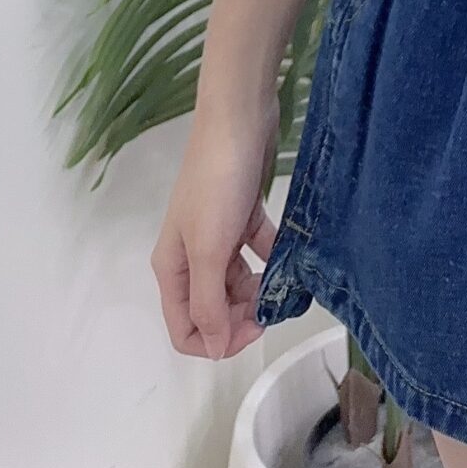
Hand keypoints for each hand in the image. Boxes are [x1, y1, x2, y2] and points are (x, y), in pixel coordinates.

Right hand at [151, 90, 280, 362]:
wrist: (239, 118)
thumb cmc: (217, 184)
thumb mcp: (208, 250)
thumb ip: (208, 303)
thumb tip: (214, 349)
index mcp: (172, 268)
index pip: (185, 329)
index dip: (218, 340)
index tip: (254, 328)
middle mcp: (190, 255)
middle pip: (214, 308)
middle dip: (243, 316)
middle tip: (276, 305)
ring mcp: (218, 233)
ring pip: (238, 281)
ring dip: (261, 289)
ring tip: (288, 283)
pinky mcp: (244, 213)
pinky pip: (258, 250)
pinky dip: (274, 258)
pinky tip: (294, 257)